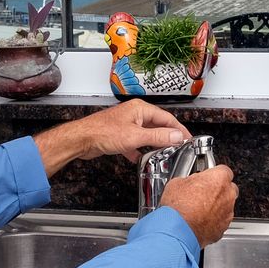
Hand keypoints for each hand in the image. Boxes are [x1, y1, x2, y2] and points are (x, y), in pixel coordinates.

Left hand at [35, 101, 190, 175]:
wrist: (82, 139)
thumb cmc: (102, 132)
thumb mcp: (135, 136)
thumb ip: (158, 137)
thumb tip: (176, 136)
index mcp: (140, 109)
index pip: (166, 118)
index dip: (178, 129)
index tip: (187, 138)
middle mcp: (134, 114)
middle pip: (157, 125)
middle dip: (167, 137)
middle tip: (178, 146)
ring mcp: (126, 125)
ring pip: (146, 134)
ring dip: (154, 144)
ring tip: (163, 153)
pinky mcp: (119, 135)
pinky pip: (134, 142)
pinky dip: (139, 150)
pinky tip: (140, 158)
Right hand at [159, 165, 237, 246]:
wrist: (178, 231)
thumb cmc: (179, 207)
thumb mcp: (177, 182)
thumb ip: (190, 180)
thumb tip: (188, 182)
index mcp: (219, 178)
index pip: (223, 170)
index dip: (212, 174)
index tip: (205, 177)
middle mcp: (228, 195)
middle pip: (227, 188)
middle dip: (216, 190)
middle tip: (201, 193)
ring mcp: (228, 212)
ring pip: (225, 205)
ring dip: (215, 206)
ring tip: (198, 209)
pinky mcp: (224, 227)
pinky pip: (220, 220)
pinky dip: (213, 220)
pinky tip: (199, 220)